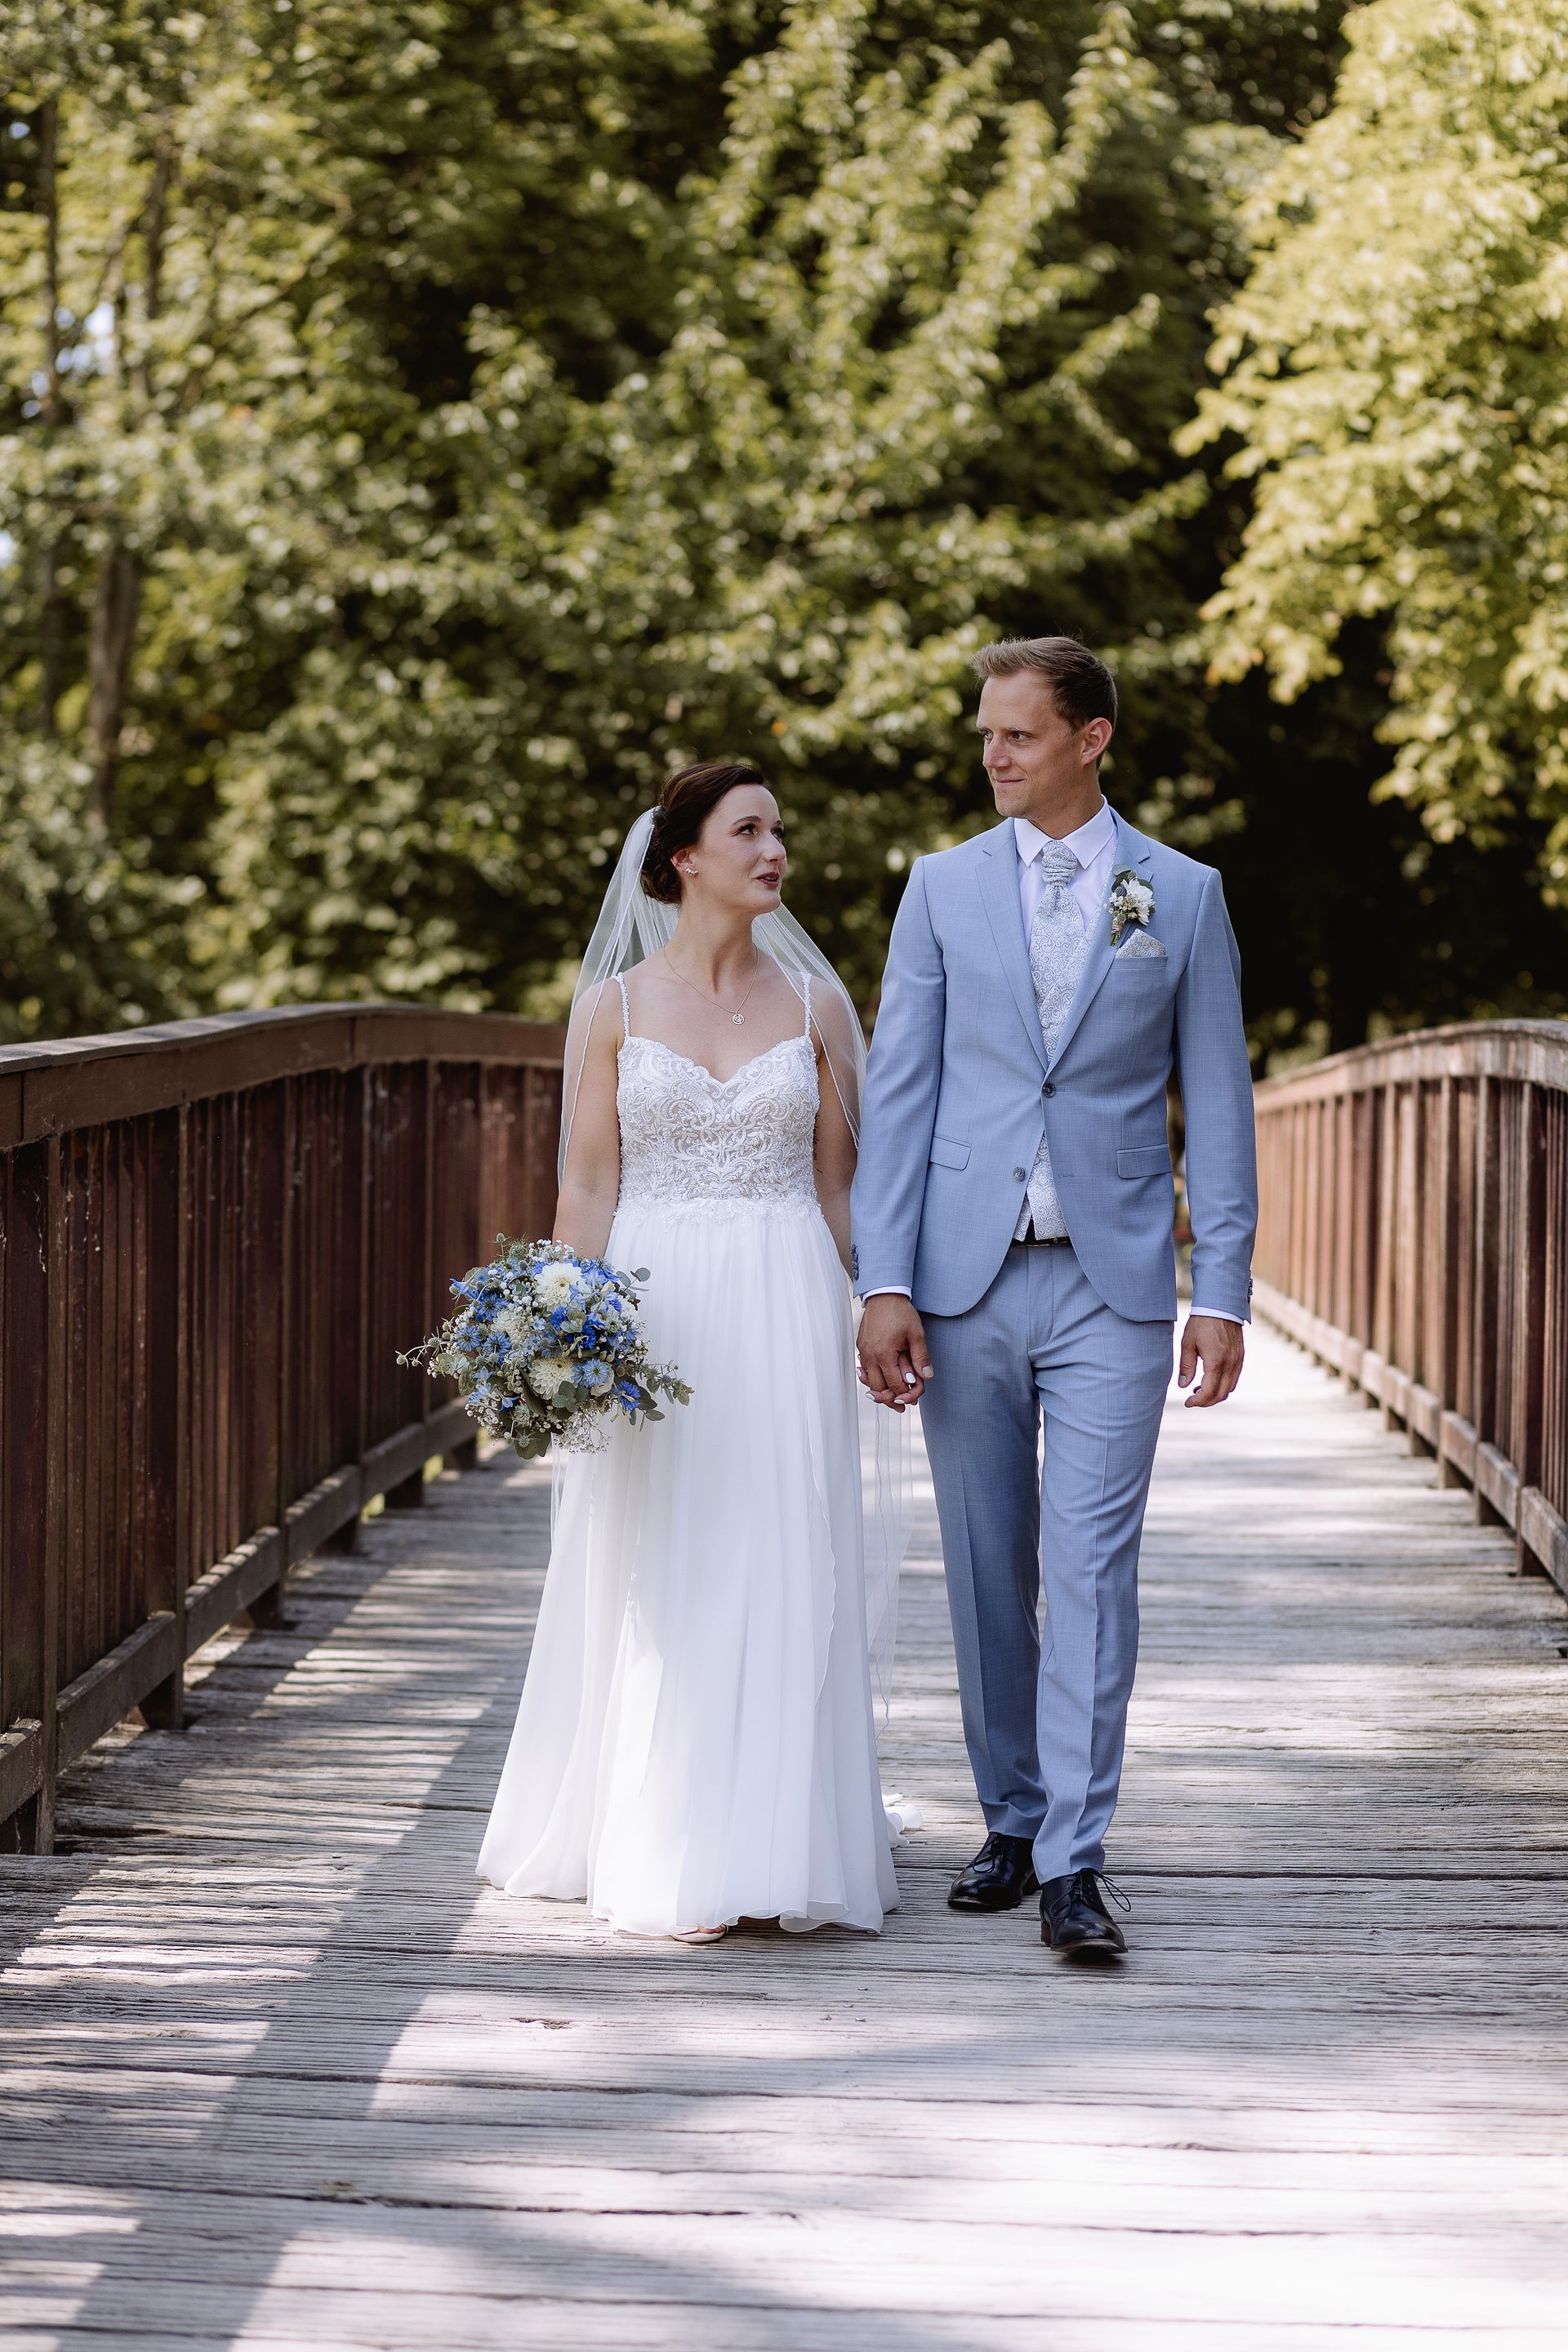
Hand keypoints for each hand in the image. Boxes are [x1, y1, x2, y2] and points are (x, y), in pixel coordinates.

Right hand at [857, 1294, 932, 1410]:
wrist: (884, 1295)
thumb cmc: (900, 1313)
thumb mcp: (917, 1335)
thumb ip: (921, 1358)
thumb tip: (926, 1376)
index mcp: (884, 1354)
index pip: (895, 1385)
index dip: (906, 1394)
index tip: (914, 1397)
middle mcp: (870, 1355)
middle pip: (878, 1388)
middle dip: (890, 1399)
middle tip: (901, 1405)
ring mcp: (864, 1351)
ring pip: (869, 1381)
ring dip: (880, 1391)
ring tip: (890, 1398)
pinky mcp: (861, 1347)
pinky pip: (864, 1369)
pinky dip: (871, 1378)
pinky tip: (879, 1381)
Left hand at [1178, 1314, 1243, 1406]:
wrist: (1220, 1305)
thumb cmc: (1201, 1322)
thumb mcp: (1187, 1343)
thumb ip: (1186, 1366)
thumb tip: (1183, 1386)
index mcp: (1216, 1362)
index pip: (1209, 1392)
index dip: (1198, 1401)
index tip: (1188, 1402)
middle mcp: (1230, 1364)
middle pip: (1221, 1394)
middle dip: (1206, 1401)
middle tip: (1193, 1399)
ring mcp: (1238, 1361)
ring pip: (1230, 1388)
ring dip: (1216, 1394)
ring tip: (1199, 1388)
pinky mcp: (1241, 1356)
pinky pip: (1235, 1378)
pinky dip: (1224, 1385)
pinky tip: (1211, 1379)